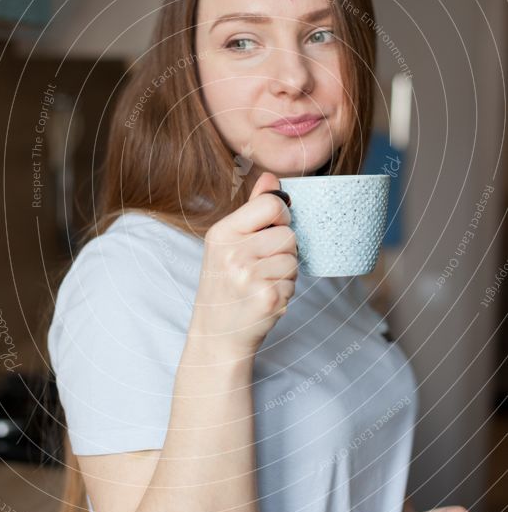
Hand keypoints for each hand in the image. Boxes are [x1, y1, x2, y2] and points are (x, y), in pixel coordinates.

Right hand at [189, 171, 297, 354]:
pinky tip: (264, 297)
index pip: (272, 204)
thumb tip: (272, 177)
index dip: (281, 216)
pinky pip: (294, 281)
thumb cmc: (225, 284)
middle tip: (260, 266)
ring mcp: (249, 278)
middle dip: (283, 250)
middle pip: (288, 234)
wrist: (217, 334)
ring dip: (285, 272)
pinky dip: (285, 290)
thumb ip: (252, 208)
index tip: (270, 231)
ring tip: (261, 282)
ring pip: (293, 258)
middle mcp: (232, 254)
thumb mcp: (229, 242)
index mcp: (222, 233)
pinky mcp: (267, 299)